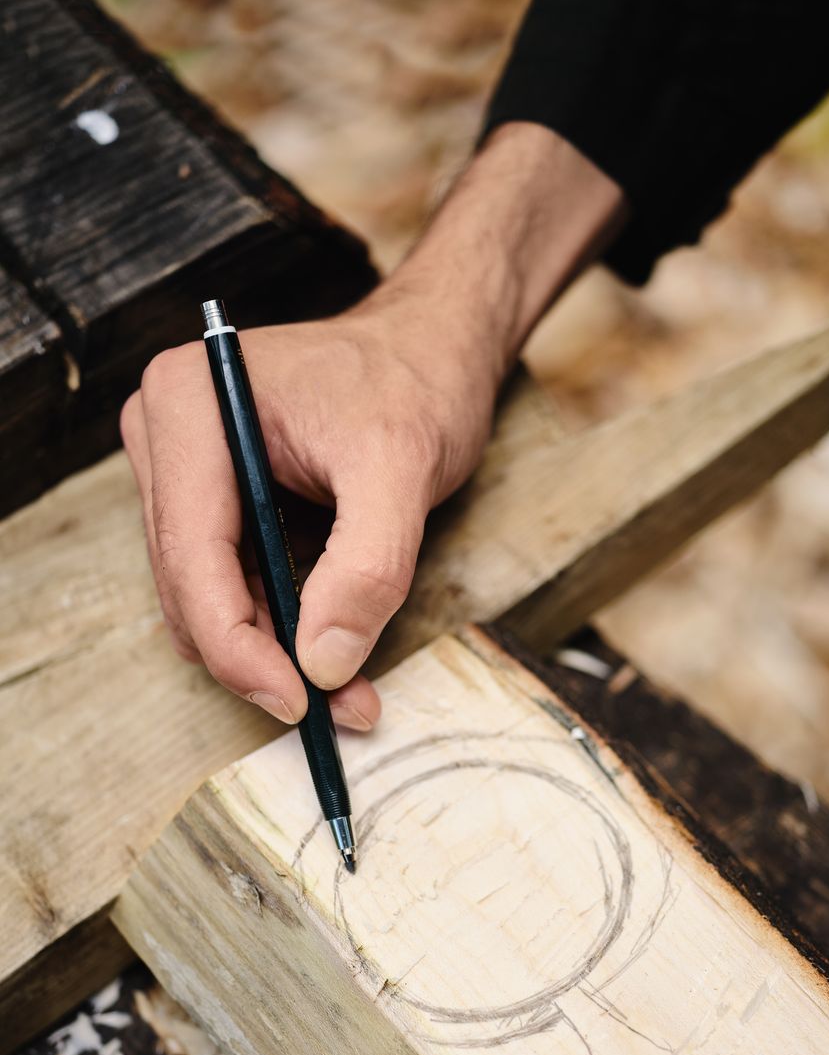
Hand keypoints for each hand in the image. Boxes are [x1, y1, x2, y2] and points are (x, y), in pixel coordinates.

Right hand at [121, 294, 497, 727]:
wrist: (433, 348)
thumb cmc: (416, 383)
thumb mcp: (404, 468)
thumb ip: (367, 566)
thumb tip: (322, 663)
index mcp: (191, 409)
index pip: (191, 557)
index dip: (238, 646)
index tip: (297, 702)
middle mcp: (168, 435)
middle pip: (191, 587)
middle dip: (261, 658)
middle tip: (337, 706)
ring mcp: (185, 469)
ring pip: (210, 598)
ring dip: (273, 653)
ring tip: (349, 689)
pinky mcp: (216, 498)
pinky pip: (234, 585)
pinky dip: (280, 628)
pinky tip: (334, 652)